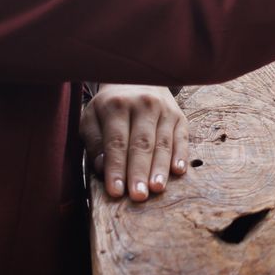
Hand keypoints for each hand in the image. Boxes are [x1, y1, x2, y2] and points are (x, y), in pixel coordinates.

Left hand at [79, 85, 188, 200]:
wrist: (137, 79)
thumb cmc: (110, 107)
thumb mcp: (92, 118)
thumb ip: (94, 143)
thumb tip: (102, 168)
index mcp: (117, 106)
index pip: (116, 142)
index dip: (116, 168)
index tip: (115, 191)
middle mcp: (143, 104)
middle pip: (141, 144)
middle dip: (139, 172)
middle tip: (138, 196)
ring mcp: (164, 109)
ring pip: (163, 143)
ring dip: (160, 168)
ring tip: (157, 188)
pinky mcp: (179, 116)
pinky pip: (182, 137)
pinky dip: (181, 155)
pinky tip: (178, 171)